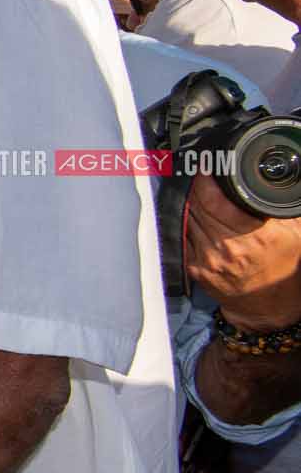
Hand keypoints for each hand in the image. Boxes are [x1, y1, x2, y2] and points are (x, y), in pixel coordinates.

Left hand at [184, 174, 300, 329]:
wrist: (271, 307)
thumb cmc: (286, 268)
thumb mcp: (295, 234)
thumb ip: (280, 208)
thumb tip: (272, 182)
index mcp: (253, 236)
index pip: (214, 199)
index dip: (205, 179)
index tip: (204, 165)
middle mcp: (226, 247)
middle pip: (195, 205)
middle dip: (195, 186)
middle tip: (196, 172)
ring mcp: (207, 259)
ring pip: (187, 219)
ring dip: (187, 202)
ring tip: (194, 190)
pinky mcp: (195, 268)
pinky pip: (183, 237)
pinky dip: (185, 223)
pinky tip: (191, 214)